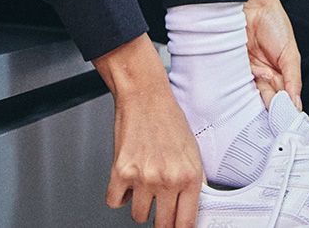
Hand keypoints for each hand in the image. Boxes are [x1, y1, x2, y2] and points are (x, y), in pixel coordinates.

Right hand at [107, 79, 205, 226]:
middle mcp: (168, 179)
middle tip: (158, 205)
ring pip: (139, 216)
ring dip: (139, 204)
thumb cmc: (166, 116)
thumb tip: (192, 208)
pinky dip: (118, 194)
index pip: (186, 223)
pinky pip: (114, 201)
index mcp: (190, 176)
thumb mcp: (192, 150)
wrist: (143, 94)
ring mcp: (144, 177)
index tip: (175, 226)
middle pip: (163, 225)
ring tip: (142, 184)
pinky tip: (126, 179)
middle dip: (160, 218)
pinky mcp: (121, 171)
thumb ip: (193, 181)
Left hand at [243, 0, 302, 110]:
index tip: (286, 120)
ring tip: (263, 92)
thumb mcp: (290, 54)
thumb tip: (297, 104)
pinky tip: (252, 79)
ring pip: (253, 93)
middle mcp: (265, 75)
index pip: (284, 98)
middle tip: (273, 114)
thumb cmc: (275, 24)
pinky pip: (239, 81)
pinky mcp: (234, 66)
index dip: (285, 109)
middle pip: (268, 98)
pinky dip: (244, 84)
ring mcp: (249, 71)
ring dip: (257, 96)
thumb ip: (293, 79)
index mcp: (281, 74)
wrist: (253, 5)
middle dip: (271, 106)